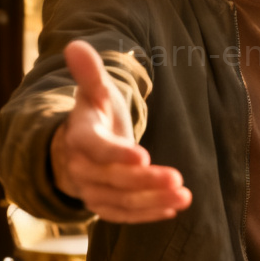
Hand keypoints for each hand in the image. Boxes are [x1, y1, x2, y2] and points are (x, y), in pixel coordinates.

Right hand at [50, 40, 191, 222]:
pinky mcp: (104, 206)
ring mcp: (91, 191)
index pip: (96, 149)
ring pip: (122, 201)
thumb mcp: (95, 91)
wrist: (78, 147)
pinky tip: (173, 208)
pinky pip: (124, 215)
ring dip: (153, 201)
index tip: (143, 155)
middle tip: (177, 178)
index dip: (117, 153)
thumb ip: (89, 72)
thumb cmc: (95, 114)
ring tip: (184, 196)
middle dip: (145, 181)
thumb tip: (75, 45)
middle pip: (114, 179)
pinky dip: (148, 214)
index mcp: (79, 137)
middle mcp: (81, 169)